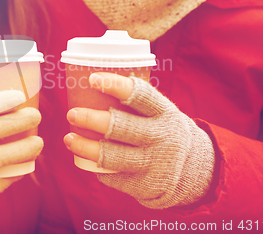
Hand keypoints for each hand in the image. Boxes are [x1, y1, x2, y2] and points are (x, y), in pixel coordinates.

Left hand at [64, 73, 214, 208]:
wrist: (193, 170)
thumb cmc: (162, 129)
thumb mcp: (160, 112)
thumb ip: (136, 101)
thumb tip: (89, 78)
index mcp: (165, 113)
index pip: (140, 95)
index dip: (115, 85)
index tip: (92, 78)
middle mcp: (162, 137)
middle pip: (120, 126)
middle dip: (91, 119)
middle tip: (71, 114)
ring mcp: (154, 163)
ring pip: (111, 155)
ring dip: (85, 146)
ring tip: (68, 138)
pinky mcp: (145, 185)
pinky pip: (113, 176)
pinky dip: (98, 168)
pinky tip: (87, 160)